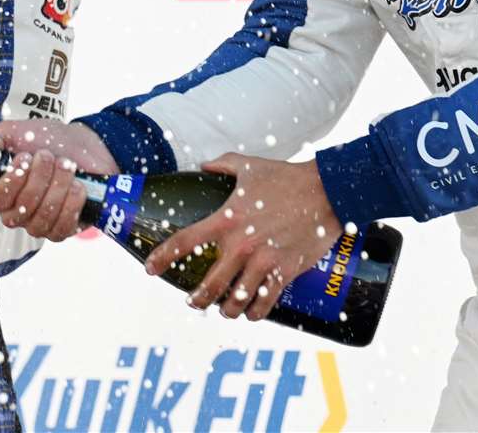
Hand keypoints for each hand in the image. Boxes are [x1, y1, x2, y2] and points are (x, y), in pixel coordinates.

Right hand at [0, 120, 115, 241]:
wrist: (81, 144)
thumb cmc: (46, 140)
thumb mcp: (15, 131)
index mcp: (2, 191)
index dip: (11, 181)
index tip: (25, 158)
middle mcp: (17, 212)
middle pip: (23, 207)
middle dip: (40, 177)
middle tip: (49, 156)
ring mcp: (39, 223)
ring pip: (43, 217)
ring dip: (59, 186)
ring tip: (67, 165)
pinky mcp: (62, 228)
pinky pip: (62, 227)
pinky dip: (72, 204)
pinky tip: (77, 186)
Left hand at [145, 154, 340, 321]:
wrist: (326, 191)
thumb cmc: (286, 177)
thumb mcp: (249, 167)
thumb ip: (222, 165)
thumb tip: (204, 165)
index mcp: (226, 220)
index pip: (184, 242)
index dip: (162, 257)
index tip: (150, 269)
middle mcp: (241, 245)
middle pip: (207, 286)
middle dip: (197, 299)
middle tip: (194, 301)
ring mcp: (263, 261)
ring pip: (235, 302)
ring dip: (227, 310)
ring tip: (225, 309)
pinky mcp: (285, 272)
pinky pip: (264, 304)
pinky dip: (255, 313)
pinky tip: (252, 312)